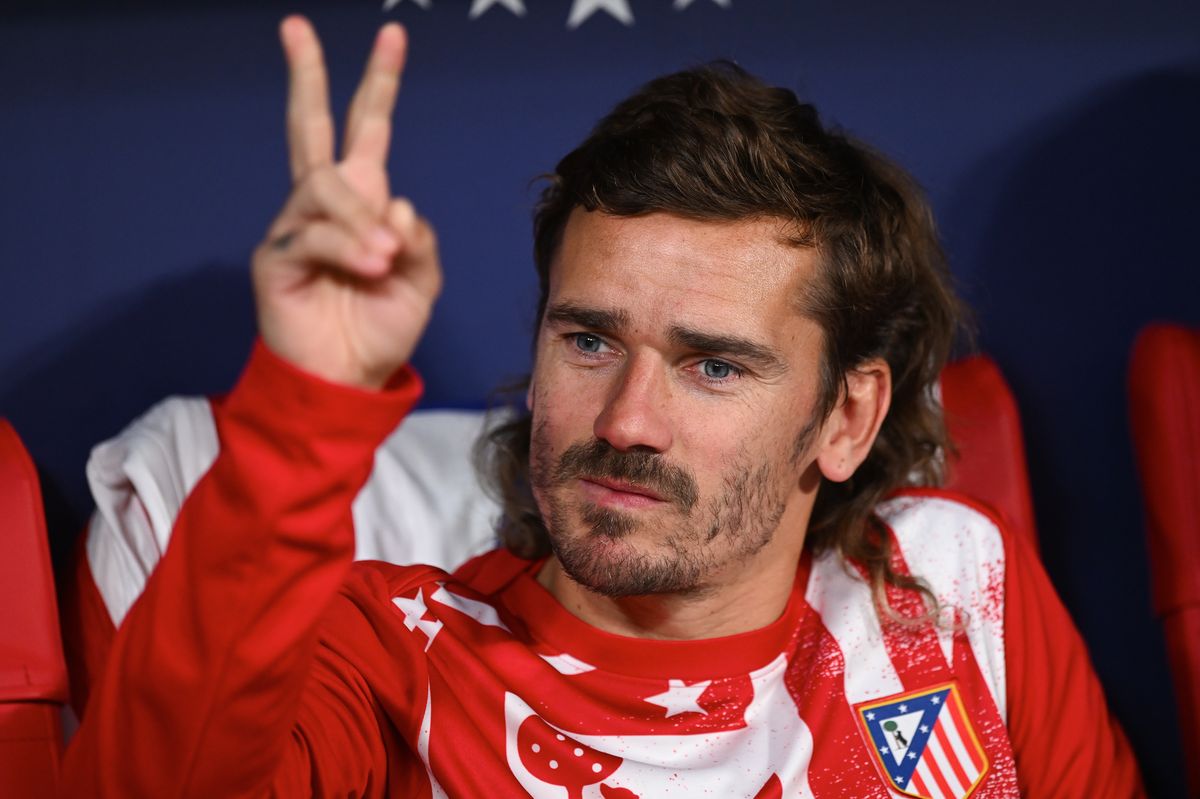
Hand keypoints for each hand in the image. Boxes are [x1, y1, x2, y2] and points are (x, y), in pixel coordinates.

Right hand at [252, 16, 440, 389]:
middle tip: (296, 27)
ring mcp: (295, 227)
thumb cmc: (382, 327)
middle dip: (306, 76)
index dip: (379, 84)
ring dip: (360, 220)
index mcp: (363, 201)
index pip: (368, 130)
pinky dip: (346, 248)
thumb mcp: (421, 282)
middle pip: (310, 127)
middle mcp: (324, 205)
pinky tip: (369, 268)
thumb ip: (418, 240)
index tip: (392, 33)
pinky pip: (311, 235)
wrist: (351, 379)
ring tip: (384, 261)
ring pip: (324, 188)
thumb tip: (395, 202)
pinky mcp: (275, 258)